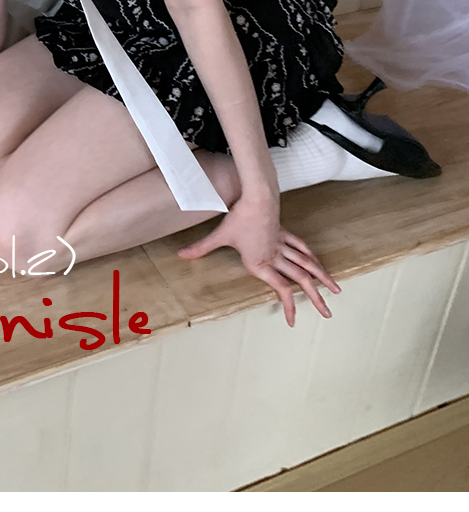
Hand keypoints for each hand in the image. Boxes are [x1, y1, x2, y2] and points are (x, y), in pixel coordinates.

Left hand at [176, 195, 340, 326]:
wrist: (257, 195)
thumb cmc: (239, 217)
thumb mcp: (219, 235)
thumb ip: (200, 248)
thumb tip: (180, 255)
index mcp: (262, 263)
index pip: (280, 289)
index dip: (288, 306)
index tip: (293, 321)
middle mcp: (276, 256)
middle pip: (301, 280)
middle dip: (314, 298)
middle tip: (327, 314)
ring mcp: (283, 244)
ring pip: (307, 265)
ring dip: (322, 279)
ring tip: (335, 291)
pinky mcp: (284, 233)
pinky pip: (302, 248)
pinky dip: (311, 257)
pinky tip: (318, 264)